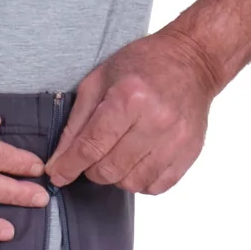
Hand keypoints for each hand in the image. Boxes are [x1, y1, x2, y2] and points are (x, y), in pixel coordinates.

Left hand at [46, 30, 220, 194]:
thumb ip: (76, 122)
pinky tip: (138, 160)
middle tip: (93, 154)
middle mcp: (155, 121)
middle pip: (109, 169)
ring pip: (130, 182)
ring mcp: (175, 140)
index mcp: (130, 98)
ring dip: (116, 175)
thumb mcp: (99, 80)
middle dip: (92, 169)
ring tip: (118, 154)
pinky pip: (155, 187)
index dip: (69, 166)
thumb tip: (59, 161)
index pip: (91, 146)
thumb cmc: (144, 65)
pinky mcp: (188, 154)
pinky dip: (140, 180)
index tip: (57, 174)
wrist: (193, 62)